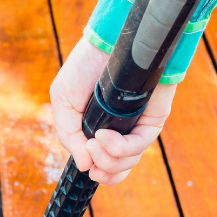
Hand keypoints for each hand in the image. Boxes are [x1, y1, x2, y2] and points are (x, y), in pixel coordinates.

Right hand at [50, 38, 176, 185]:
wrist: (107, 42)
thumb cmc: (85, 67)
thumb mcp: (64, 102)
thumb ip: (69, 136)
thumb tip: (84, 166)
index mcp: (101, 129)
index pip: (108, 164)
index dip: (102, 174)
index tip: (90, 171)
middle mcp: (122, 130)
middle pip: (120, 168)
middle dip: (105, 170)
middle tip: (91, 153)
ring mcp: (138, 124)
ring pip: (130, 160)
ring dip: (109, 159)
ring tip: (95, 141)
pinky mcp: (153, 117)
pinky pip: (141, 143)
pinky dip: (121, 147)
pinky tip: (105, 136)